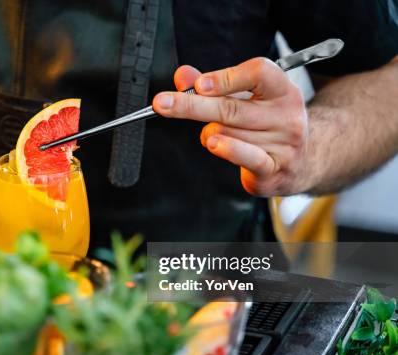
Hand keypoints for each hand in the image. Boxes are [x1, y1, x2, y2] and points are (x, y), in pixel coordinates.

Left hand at [152, 59, 308, 195]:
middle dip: (192, 105)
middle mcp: (287, 115)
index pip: (258, 73)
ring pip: (228, 133)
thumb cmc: (267, 123)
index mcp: (282, 89)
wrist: (304, 160)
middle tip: (163, 103)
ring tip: (213, 135)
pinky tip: (213, 144)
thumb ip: (212, 85)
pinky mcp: (274, 169)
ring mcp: (284, 144)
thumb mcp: (245, 98)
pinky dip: (227, 149)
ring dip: (209, 133)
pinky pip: (247, 157)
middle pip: (232, 107)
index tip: (199, 84)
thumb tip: (182, 76)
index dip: (225, 78)